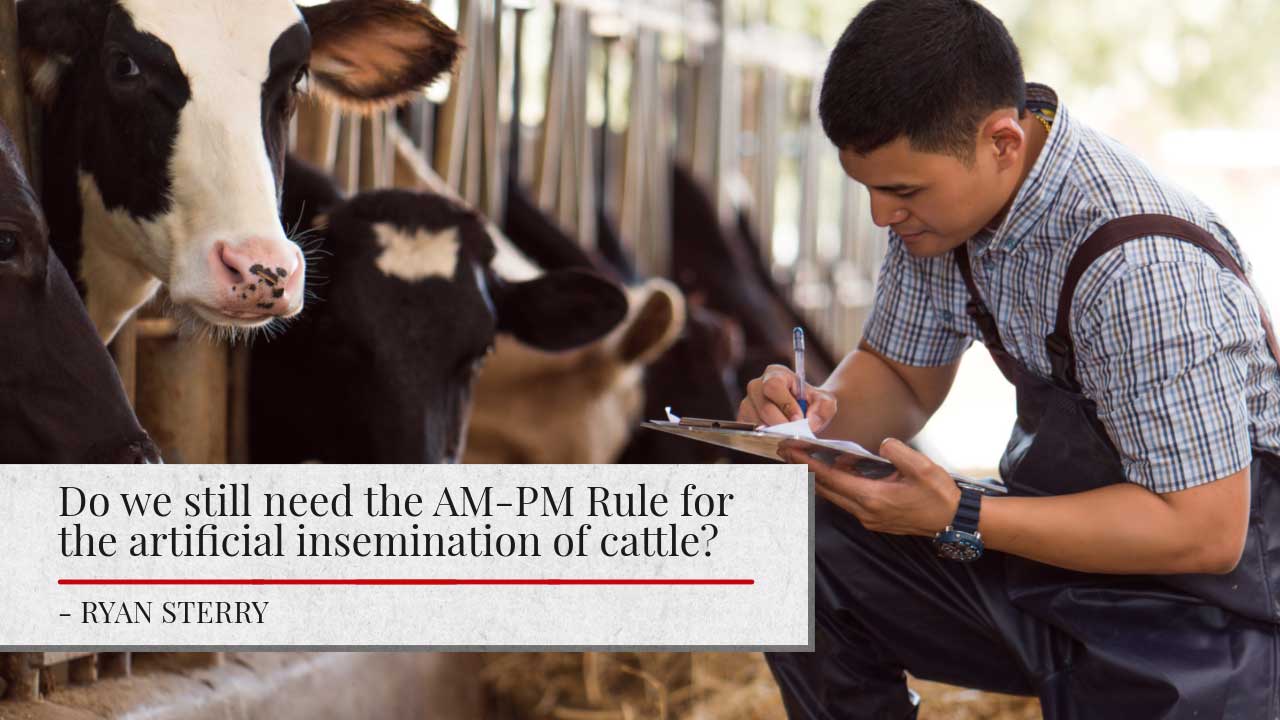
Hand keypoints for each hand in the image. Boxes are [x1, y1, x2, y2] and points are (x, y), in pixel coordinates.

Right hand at [738, 364, 836, 433]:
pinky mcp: (743, 419)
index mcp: (775, 374)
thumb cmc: (813, 405)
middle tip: (795, 434)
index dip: (786, 404)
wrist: (805, 415)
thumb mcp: (826, 403)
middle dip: (782, 424)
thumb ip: (823, 408)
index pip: (773, 386)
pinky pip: (751, 432)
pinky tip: (779, 439)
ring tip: (789, 436)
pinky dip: (765, 438)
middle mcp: (756, 386)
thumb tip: (809, 421)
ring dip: (774, 433)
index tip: (799, 419)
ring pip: (756, 422)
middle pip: (763, 407)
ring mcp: (747, 403)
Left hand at [779, 438, 961, 536]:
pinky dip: (837, 484)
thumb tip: (880, 445)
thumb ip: (897, 452)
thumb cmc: (940, 494)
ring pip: (834, 496)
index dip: (807, 464)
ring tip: (807, 457)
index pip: (830, 479)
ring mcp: (868, 518)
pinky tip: (840, 469)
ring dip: (820, 478)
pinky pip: (847, 500)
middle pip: (825, 489)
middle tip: (788, 451)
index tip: (789, 451)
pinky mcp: (874, 519)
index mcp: (872, 498)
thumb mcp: (923, 467)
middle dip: (805, 470)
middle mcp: (865, 511)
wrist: (954, 521)